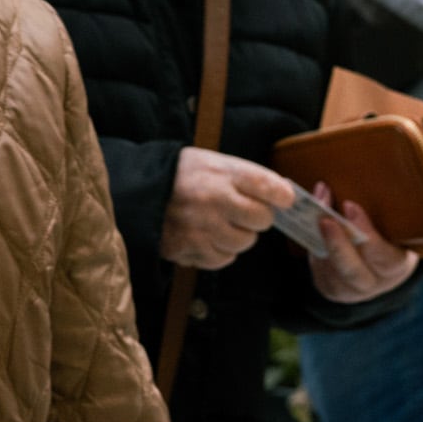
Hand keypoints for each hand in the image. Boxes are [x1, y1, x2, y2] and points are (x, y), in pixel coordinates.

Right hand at [162, 146, 298, 269]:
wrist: (138, 191)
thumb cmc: (182, 175)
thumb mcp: (212, 162)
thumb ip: (246, 176)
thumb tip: (284, 194)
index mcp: (221, 172)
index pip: (268, 186)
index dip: (281, 196)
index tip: (284, 199)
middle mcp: (213, 199)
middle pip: (262, 220)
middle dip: (258, 218)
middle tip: (244, 212)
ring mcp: (201, 227)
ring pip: (244, 243)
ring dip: (238, 236)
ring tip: (220, 224)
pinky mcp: (188, 249)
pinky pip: (223, 259)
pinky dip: (220, 251)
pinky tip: (207, 237)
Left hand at [303, 187, 418, 301]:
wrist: (381, 264)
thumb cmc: (389, 235)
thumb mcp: (392, 224)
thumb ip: (375, 210)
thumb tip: (336, 184)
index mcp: (396, 266)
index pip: (384, 256)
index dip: (368, 235)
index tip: (350, 207)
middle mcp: (373, 283)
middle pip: (352, 270)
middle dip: (338, 244)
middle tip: (325, 219)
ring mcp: (349, 290)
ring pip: (330, 270)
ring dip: (318, 240)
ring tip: (312, 213)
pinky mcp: (329, 287)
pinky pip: (318, 269)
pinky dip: (312, 246)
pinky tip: (308, 224)